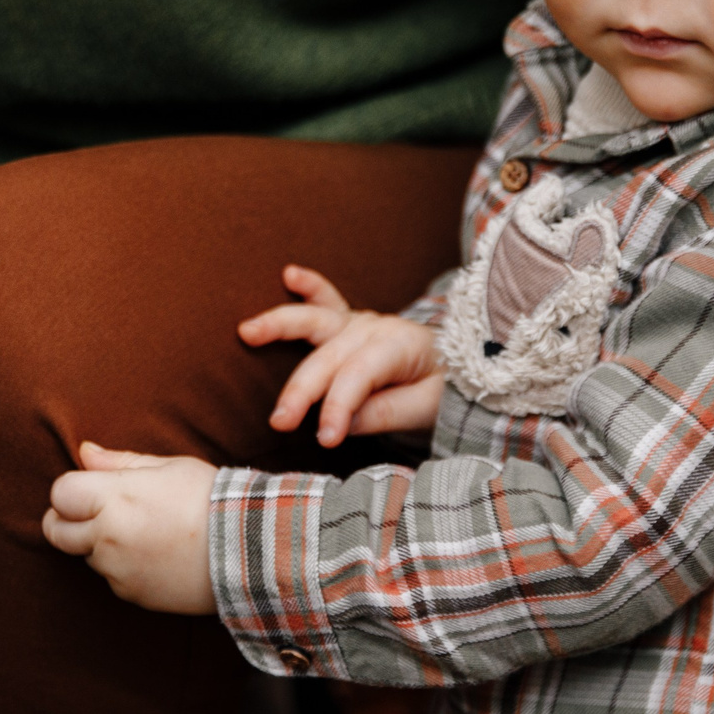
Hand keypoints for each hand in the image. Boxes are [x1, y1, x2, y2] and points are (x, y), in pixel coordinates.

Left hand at [41, 443, 219, 613]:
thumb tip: (84, 452)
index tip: (88, 490)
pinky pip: (111, 578)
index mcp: (115, 497)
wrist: (249, 550)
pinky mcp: (131, 593)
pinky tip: (155, 555)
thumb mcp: (170, 467)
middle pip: (57, 531)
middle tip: (92, 514)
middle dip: (65, 521)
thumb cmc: (211, 499)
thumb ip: (120, 462)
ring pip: (86, 556)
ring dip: (99, 545)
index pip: (60, 493)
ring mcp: (117, 569)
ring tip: (142, 533)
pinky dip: (123, 567)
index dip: (70, 490)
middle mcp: (107, 536)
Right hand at [240, 266, 442, 447]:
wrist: (466, 366)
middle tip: (279, 422)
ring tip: (247, 331)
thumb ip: (387, 412)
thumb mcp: (429, 408)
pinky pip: (327, 301)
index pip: (358, 377)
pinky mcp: (351, 324)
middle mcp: (376, 328)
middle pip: (329, 357)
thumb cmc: (448, 389)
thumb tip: (345, 423)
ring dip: (280, 325)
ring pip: (316, 321)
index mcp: (399, 347)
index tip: (325, 439)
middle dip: (302, 389)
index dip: (338, 407)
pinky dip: (309, 286)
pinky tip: (289, 274)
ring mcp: (361, 322)